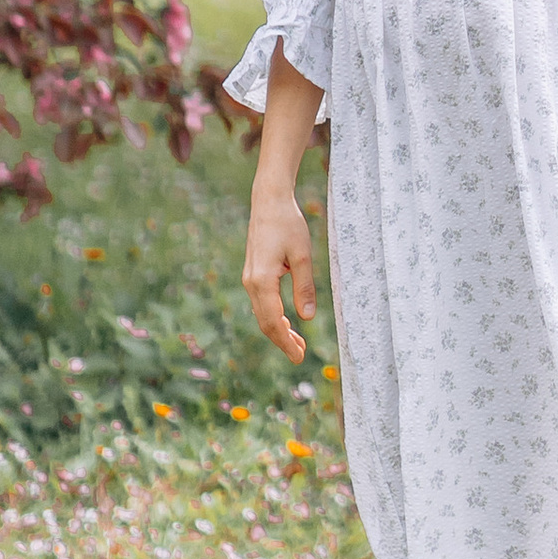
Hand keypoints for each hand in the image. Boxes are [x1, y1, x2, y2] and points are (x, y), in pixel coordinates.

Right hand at [244, 175, 316, 363]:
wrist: (269, 201)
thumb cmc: (288, 224)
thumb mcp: (303, 255)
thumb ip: (304, 287)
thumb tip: (308, 317)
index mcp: (262, 281)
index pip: (274, 322)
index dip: (286, 342)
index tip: (299, 357)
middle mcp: (251, 283)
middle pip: (265, 322)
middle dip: (282, 341)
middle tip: (300, 355)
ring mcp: (250, 278)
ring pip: (262, 314)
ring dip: (278, 330)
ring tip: (297, 342)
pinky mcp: (253, 274)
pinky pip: (261, 303)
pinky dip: (274, 316)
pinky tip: (288, 321)